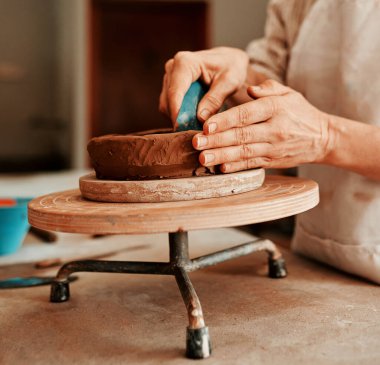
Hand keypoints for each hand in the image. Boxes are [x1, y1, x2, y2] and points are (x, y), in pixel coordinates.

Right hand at [159, 47, 248, 123]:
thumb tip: (200, 118)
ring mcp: (169, 77)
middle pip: (168, 100)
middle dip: (179, 118)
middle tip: (195, 133)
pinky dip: (180, 115)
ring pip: (166, 105)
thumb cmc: (232, 68)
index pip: (175, 92)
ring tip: (196, 127)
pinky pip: (169, 106)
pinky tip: (194, 120)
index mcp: (185, 63)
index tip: (183, 130)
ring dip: (179, 118)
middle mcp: (172, 68)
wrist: (229, 61)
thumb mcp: (230, 82)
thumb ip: (215, 99)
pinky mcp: (169, 86)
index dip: (177, 113)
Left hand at [192, 79, 332, 172]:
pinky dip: (237, 167)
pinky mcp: (274, 161)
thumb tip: (249, 89)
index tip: (206, 125)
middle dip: (216, 140)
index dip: (225, 120)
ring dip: (222, 156)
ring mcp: (274, 147)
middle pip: (242, 135)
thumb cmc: (300, 112)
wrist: (323, 138)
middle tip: (196, 144)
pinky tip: (221, 168)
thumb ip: (268, 88)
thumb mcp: (289, 93)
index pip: (247, 114)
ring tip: (203, 159)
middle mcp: (275, 129)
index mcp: (276, 108)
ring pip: (244, 152)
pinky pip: (253, 164)